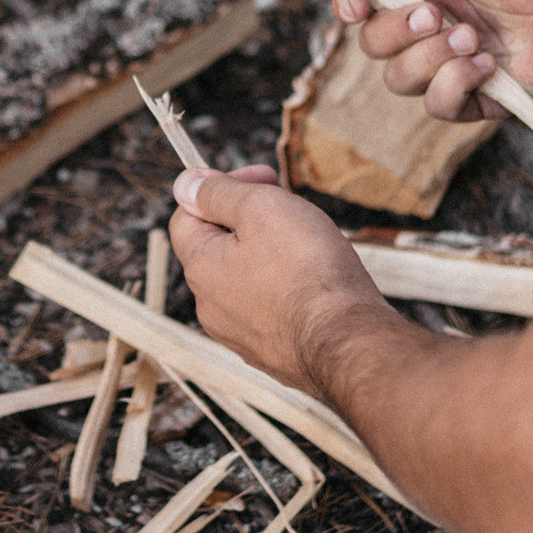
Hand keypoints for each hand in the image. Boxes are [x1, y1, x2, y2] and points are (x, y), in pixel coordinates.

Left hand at [169, 165, 399, 397]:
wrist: (347, 342)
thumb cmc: (308, 270)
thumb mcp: (260, 208)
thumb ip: (217, 194)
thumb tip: (184, 184)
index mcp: (201, 268)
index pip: (186, 216)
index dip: (220, 188)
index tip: (261, 179)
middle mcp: (210, 307)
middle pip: (218, 248)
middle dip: (249, 221)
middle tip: (290, 211)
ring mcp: (240, 335)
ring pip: (246, 280)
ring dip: (269, 257)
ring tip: (308, 248)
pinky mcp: (271, 353)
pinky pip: (270, 310)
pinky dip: (286, 290)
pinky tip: (316, 285)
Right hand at [342, 0, 532, 119]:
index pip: (367, 1)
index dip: (351, 4)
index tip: (354, 6)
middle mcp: (437, 24)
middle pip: (374, 45)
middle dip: (396, 31)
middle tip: (436, 14)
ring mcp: (457, 63)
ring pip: (400, 80)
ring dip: (429, 58)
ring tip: (474, 37)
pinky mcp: (482, 96)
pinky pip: (438, 106)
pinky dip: (452, 85)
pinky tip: (486, 64)